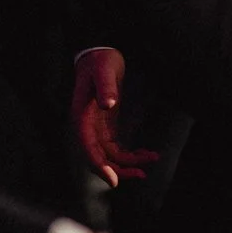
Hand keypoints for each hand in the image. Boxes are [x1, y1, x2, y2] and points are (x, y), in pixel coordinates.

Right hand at [72, 49, 158, 187]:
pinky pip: (115, 149)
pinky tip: (145, 153)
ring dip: (127, 164)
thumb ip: (105, 86)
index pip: (87, 146)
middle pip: (98, 157)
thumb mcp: (104, 70)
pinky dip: (129, 154)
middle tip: (140, 174)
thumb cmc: (100, 60)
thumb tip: (108, 104)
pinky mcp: (106, 127)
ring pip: (108, 156)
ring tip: (150, 160)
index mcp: (81, 116)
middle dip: (117, 170)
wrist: (99, 53)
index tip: (113, 179)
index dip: (99, 165)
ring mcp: (96, 128)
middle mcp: (86, 126)